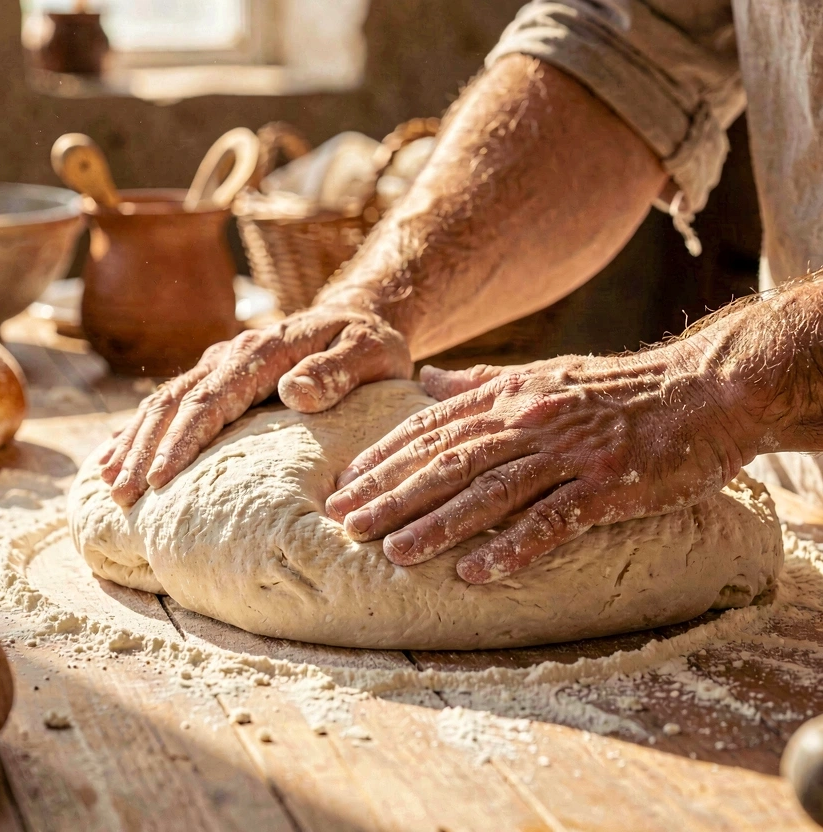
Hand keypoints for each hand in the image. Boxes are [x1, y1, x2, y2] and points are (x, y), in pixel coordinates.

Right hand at [100, 305, 411, 506]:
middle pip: (175, 403)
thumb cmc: (369, 344)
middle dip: (144, 450)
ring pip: (164, 402)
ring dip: (134, 442)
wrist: (358, 316)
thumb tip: (292, 392)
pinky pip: (170, 401)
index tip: (159, 480)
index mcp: (263, 352)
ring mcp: (220, 364)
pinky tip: (117, 455)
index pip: (211, 401)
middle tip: (120, 497)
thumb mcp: (369, 353)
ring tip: (107, 484)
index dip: (182, 441)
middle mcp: (231, 355)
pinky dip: (141, 429)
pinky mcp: (217, 375)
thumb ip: (336, 371)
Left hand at [325, 344, 758, 583]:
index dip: (384, 459)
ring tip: (393, 554)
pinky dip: (513, 546)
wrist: (703, 389)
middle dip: (391, 494)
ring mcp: (569, 452)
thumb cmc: (616, 389)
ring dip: (438, 524)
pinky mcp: (609, 484)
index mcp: (509, 396)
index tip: (344, 487)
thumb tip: (425, 382)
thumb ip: (480, 383)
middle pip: (447, 460)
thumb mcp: (542, 375)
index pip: (431, 429)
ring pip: (490, 491)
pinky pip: (554, 520)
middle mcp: (529, 420)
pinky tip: (476, 573)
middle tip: (345, 525)